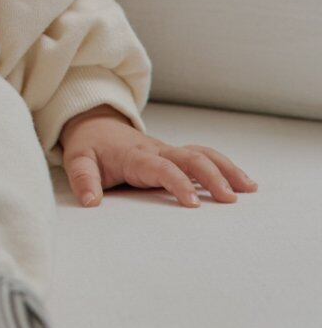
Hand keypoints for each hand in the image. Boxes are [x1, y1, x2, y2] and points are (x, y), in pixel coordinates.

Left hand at [59, 104, 258, 208]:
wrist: (95, 124)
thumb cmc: (90, 146)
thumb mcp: (78, 160)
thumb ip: (84, 179)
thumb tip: (91, 202)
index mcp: (135, 155)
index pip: (161, 168)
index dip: (177, 183)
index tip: (192, 203)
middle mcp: (157, 151)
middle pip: (191, 158)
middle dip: (212, 177)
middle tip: (229, 200)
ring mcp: (169, 152)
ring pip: (203, 154)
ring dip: (226, 169)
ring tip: (249, 189)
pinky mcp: (175, 155)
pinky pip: (203, 157)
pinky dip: (224, 167)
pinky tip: (242, 183)